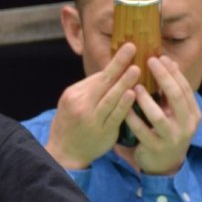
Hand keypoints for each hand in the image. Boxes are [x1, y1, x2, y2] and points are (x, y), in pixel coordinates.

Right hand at [45, 43, 140, 169]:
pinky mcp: (103, 132)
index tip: (128, 49)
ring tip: (136, 69)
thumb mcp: (71, 103)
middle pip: (103, 82)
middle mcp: (81, 105)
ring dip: (124, 82)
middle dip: (118, 63)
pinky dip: (124, 104)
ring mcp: (92, 119)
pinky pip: (115, 116)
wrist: (65, 154)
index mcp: (73, 95)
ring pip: (110, 97)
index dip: (114, 63)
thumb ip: (89, 90)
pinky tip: (132, 94)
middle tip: (132, 48)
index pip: (97, 77)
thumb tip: (110, 74)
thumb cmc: (70, 125)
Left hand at [129, 55, 200, 175]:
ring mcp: (172, 138)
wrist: (165, 164)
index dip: (173, 72)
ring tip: (135, 86)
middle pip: (176, 97)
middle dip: (163, 77)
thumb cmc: (167, 131)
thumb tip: (168, 61)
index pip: (185, 88)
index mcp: (193, 114)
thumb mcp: (174, 112)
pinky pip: (142, 131)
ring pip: (159, 117)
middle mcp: (186, 126)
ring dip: (146, 100)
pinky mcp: (156, 148)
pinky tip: (124, 107)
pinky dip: (133, 118)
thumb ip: (171, 91)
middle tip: (149, 61)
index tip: (160, 57)